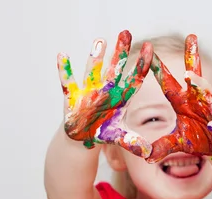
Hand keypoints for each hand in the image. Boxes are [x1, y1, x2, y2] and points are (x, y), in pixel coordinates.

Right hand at [57, 30, 152, 156]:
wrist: (82, 137)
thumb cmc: (102, 132)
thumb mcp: (119, 138)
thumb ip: (133, 142)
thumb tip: (149, 153)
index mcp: (119, 98)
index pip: (133, 79)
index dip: (141, 65)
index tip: (150, 48)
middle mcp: (105, 91)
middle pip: (114, 68)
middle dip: (119, 52)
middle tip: (126, 32)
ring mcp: (88, 91)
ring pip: (93, 71)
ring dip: (95, 57)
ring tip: (100, 40)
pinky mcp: (73, 96)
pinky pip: (68, 81)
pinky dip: (65, 69)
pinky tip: (62, 55)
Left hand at [145, 34, 211, 162]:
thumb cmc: (199, 139)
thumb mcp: (177, 144)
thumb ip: (162, 147)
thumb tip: (145, 157)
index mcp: (182, 102)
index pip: (168, 82)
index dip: (159, 68)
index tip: (149, 51)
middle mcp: (198, 99)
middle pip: (195, 74)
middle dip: (193, 55)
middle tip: (191, 37)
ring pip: (208, 92)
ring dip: (200, 84)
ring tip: (190, 77)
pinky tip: (211, 126)